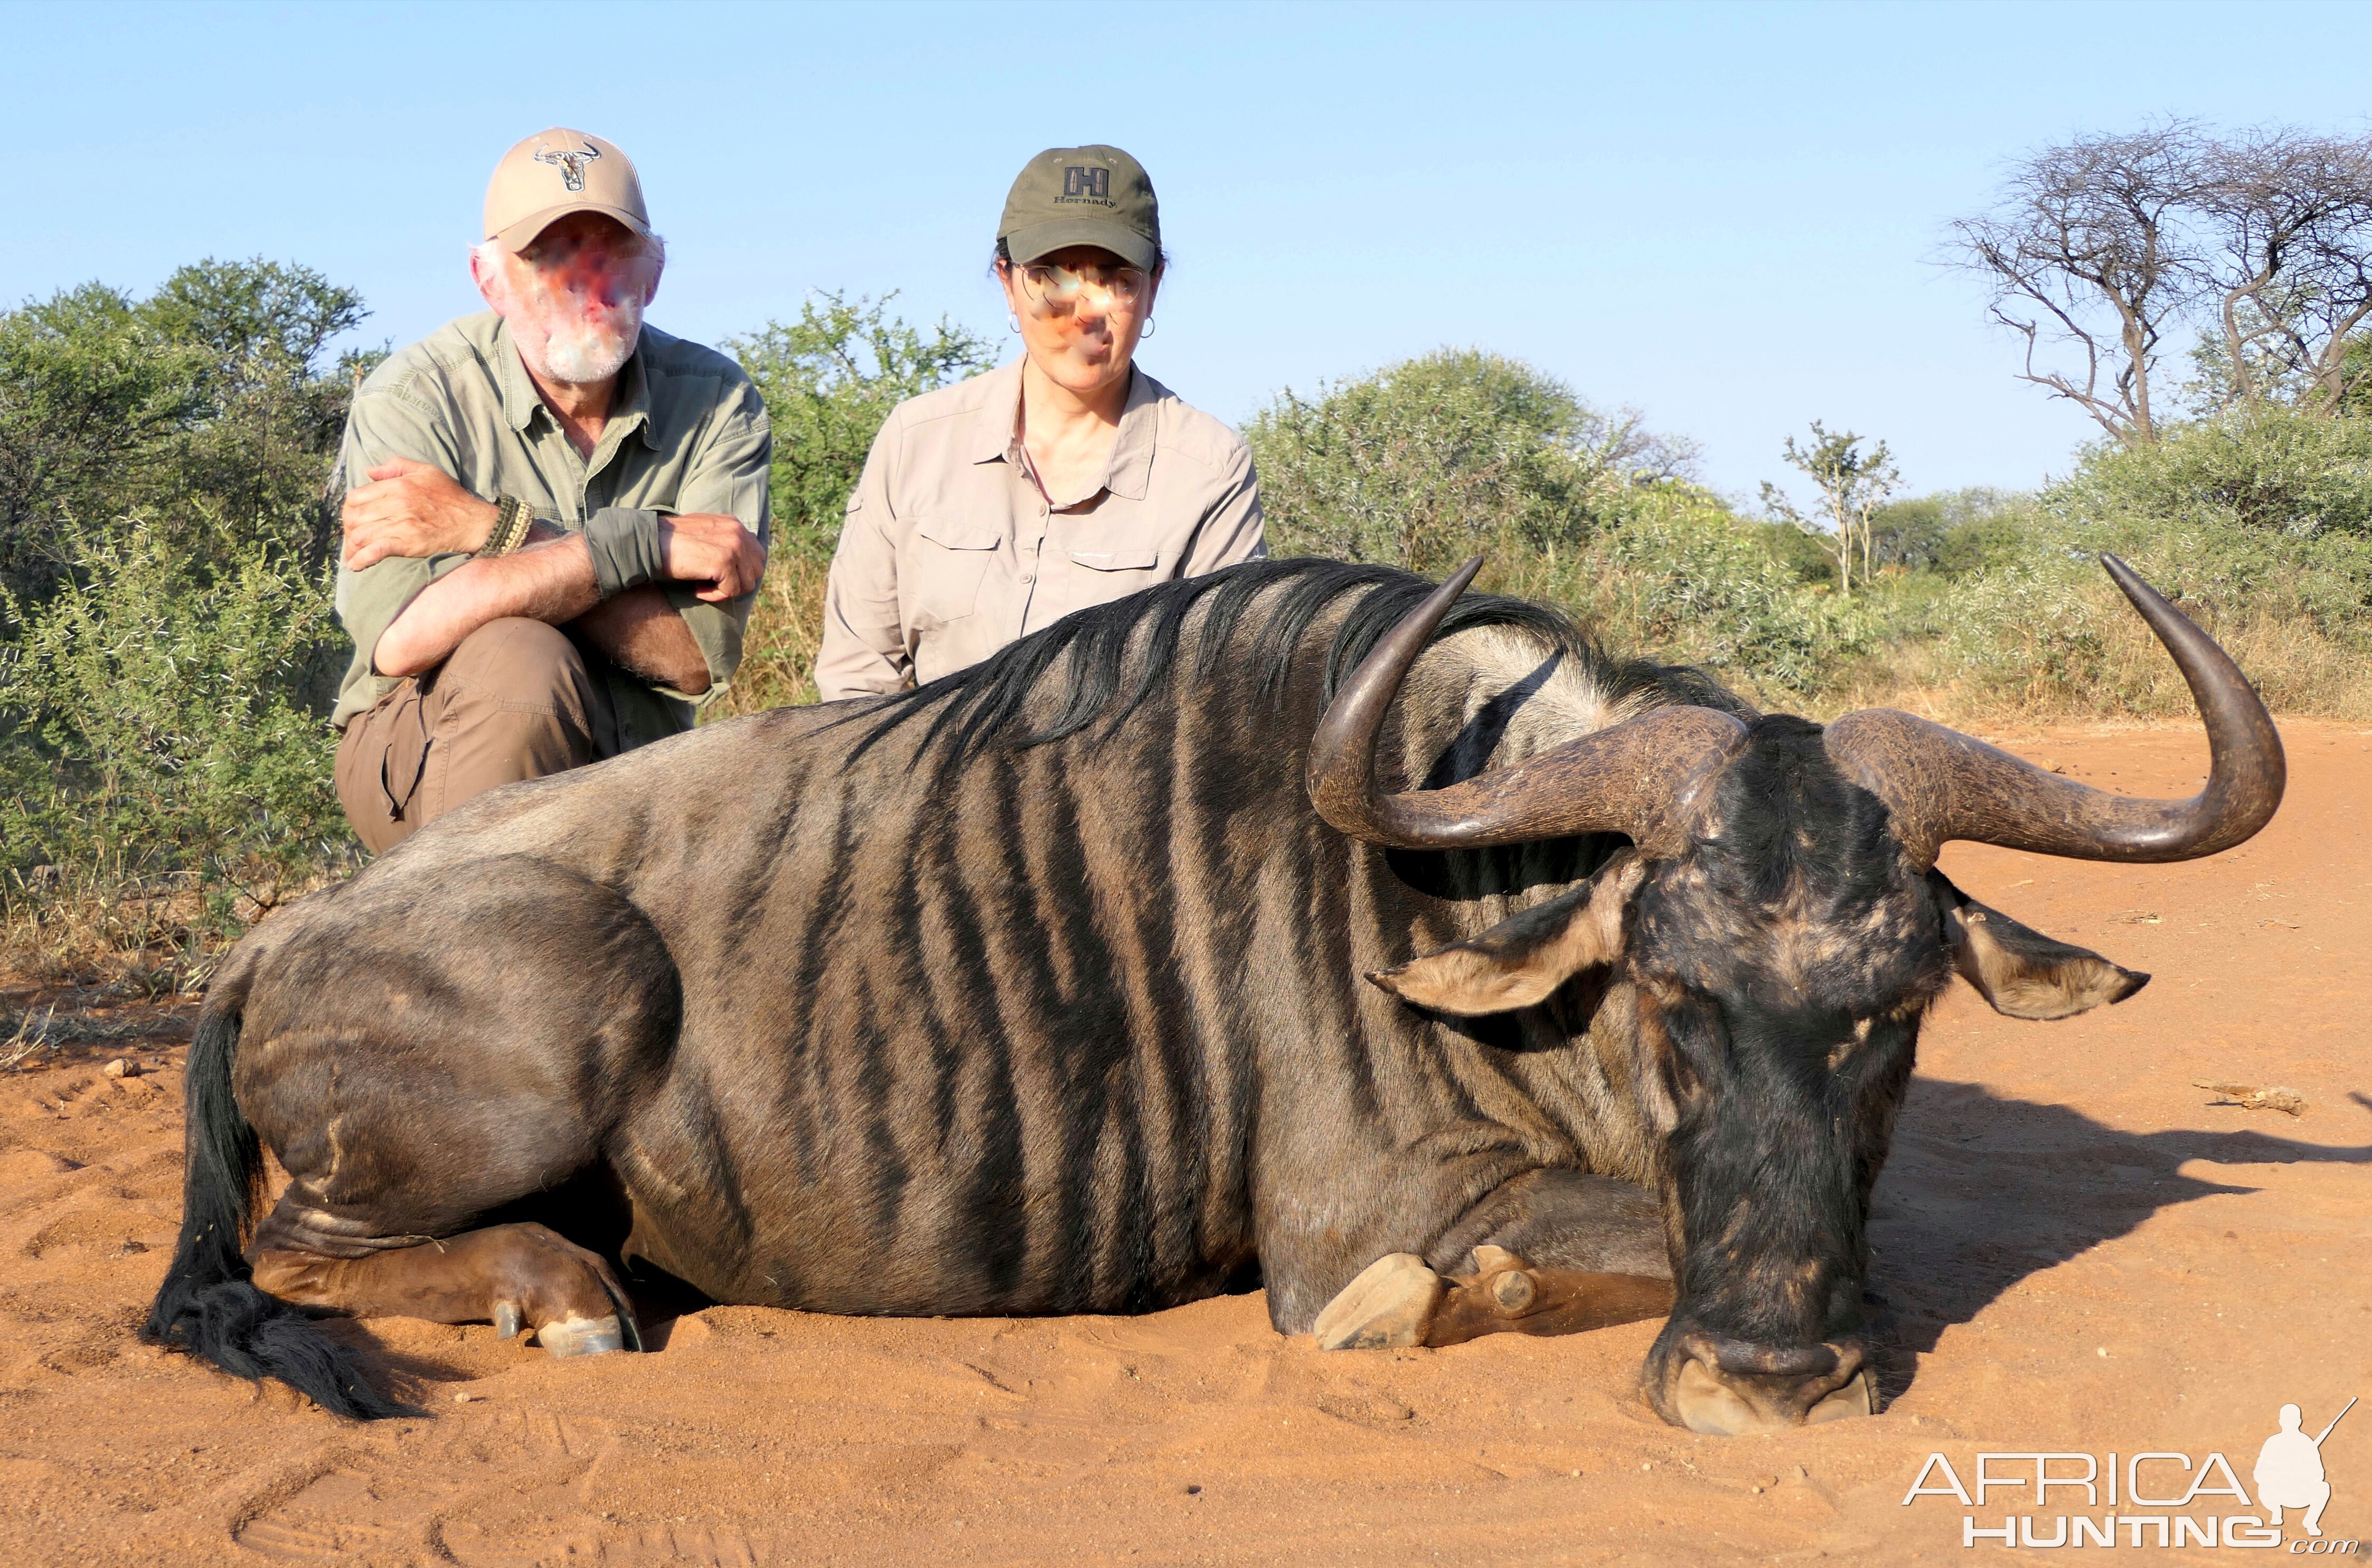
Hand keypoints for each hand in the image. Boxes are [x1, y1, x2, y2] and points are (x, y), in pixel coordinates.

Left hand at [341, 459, 497, 569]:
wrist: (474, 523)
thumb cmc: (452, 497)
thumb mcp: (427, 471)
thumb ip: (396, 466)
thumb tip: (369, 471)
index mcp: (398, 485)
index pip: (356, 496)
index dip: (349, 509)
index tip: (353, 519)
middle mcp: (397, 503)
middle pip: (354, 517)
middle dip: (348, 530)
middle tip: (352, 538)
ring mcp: (402, 525)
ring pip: (361, 535)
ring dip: (352, 547)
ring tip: (353, 554)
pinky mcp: (408, 544)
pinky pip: (376, 551)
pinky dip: (361, 559)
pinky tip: (356, 565)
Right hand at [658, 513, 766, 602]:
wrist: (652, 542)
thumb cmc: (673, 540)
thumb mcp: (706, 532)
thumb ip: (725, 540)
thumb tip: (740, 563)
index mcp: (735, 524)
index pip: (757, 555)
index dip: (742, 571)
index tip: (719, 574)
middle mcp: (738, 533)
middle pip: (756, 571)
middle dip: (737, 582)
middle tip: (712, 582)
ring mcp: (734, 547)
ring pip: (746, 584)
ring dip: (724, 590)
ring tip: (702, 584)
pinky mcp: (725, 563)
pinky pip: (730, 591)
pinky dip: (714, 595)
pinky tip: (697, 589)